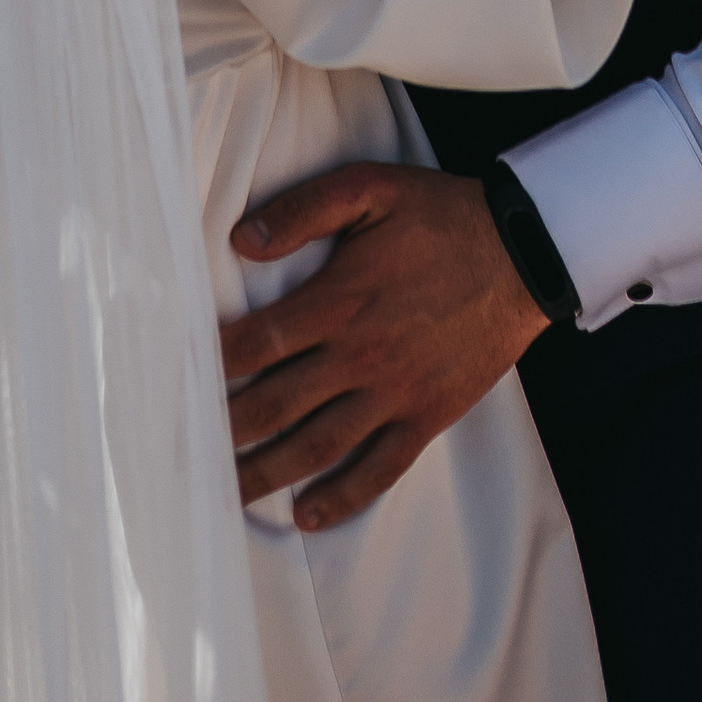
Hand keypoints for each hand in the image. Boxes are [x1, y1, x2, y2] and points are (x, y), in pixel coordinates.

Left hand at [218, 162, 545, 529]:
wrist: (523, 254)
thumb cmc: (441, 215)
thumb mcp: (371, 187)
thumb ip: (305, 209)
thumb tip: (243, 240)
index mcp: (339, 299)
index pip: (258, 341)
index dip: (213, 362)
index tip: (178, 378)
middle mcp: (360, 355)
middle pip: (276, 405)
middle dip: (225, 431)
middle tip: (185, 452)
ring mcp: (395, 393)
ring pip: (318, 447)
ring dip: (268, 474)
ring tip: (226, 494)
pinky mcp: (427, 416)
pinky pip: (380, 468)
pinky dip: (342, 497)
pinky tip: (308, 514)